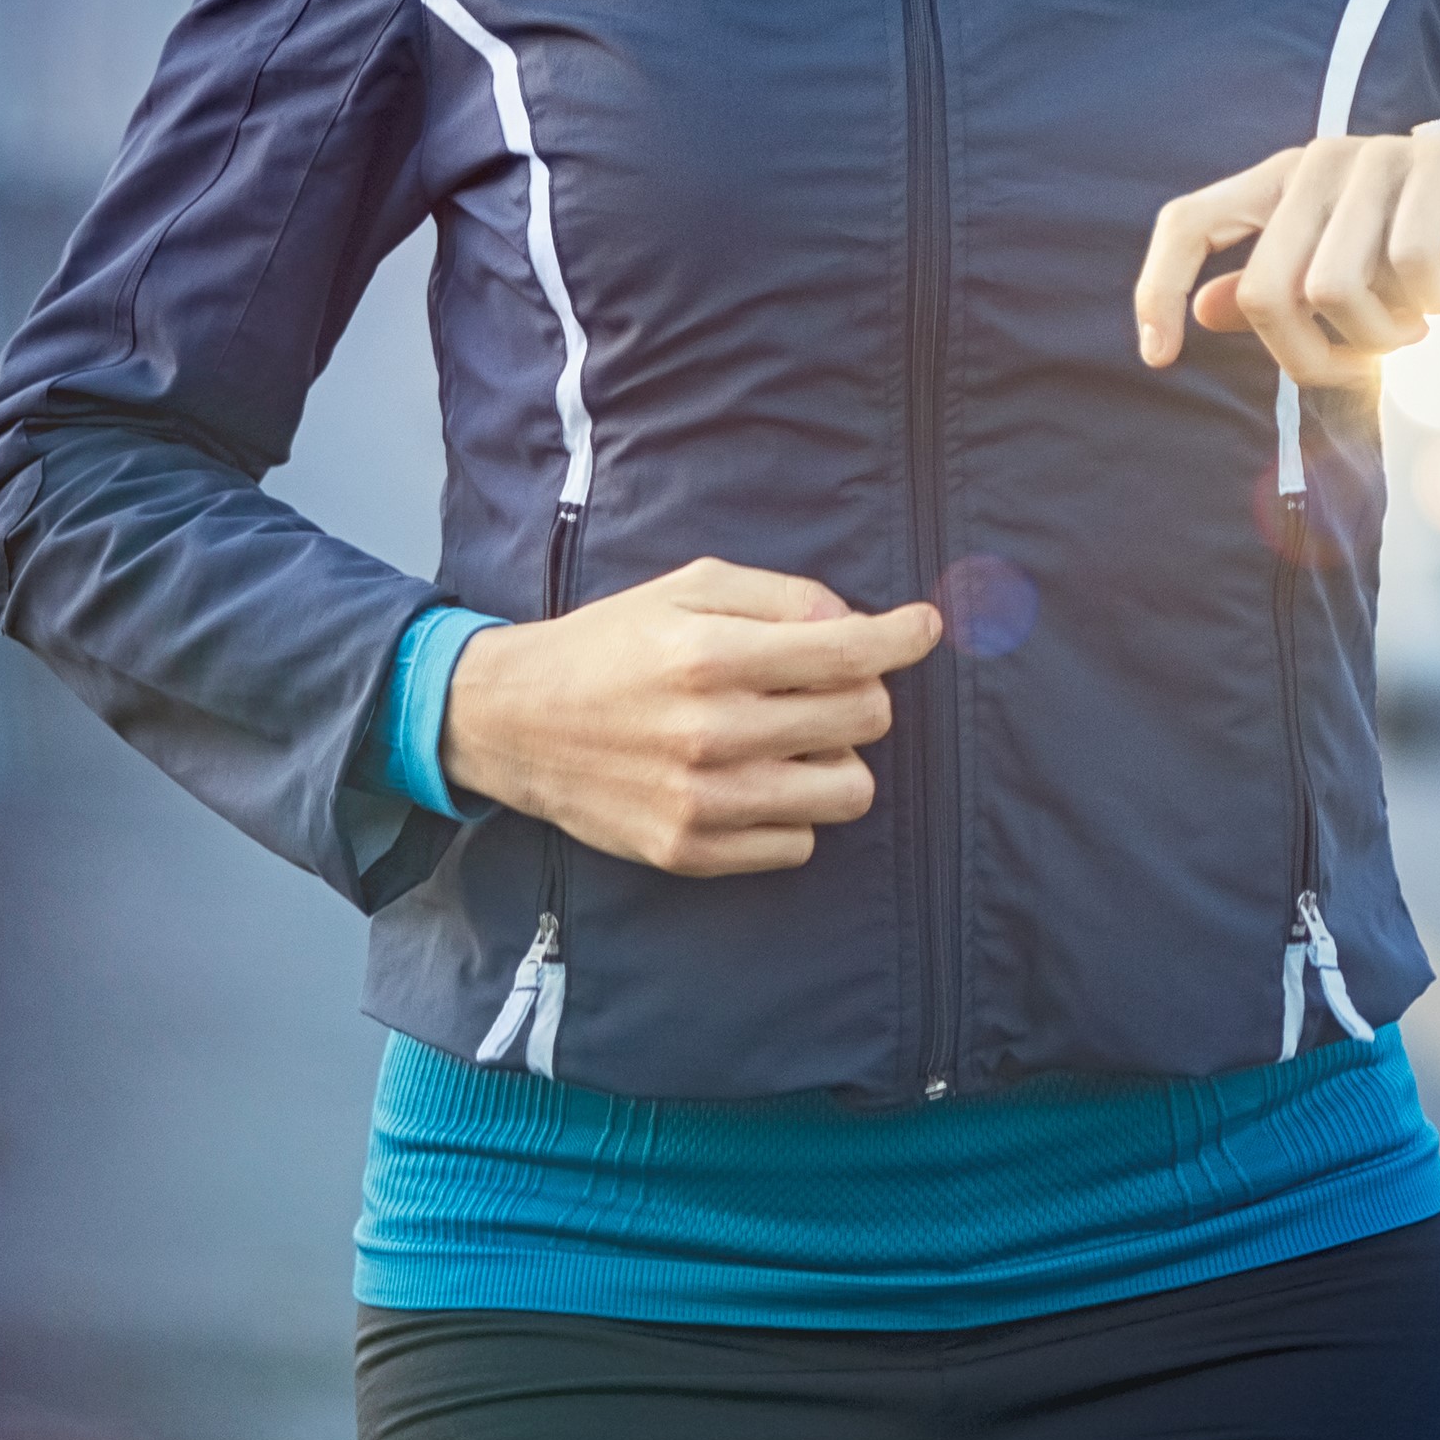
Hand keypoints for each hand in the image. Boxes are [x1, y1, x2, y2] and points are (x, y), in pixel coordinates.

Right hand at [440, 558, 943, 876]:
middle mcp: (711, 733)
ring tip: (790, 736)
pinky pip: (801, 842)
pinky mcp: (691, 852)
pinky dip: (793, 810)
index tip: (924, 628)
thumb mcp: (690, 587)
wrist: (514, 722)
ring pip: (850, 791)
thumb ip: (784, 596)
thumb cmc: (611, 644)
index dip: (904, 637)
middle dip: (861, 692)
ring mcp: (703, 802)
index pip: (851, 654)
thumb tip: (861, 625)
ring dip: (836, 757)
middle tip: (821, 683)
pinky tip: (754, 778)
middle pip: (865, 720)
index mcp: (710, 656)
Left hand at [1131, 119, 1439, 389]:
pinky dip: (1432, 306)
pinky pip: (1406, 262)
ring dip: (1380, 337)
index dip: (1157, 289)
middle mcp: (1319, 162)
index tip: (1159, 359)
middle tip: (1366, 367)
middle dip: (1311, 359)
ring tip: (1417, 327)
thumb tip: (1208, 308)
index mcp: (1284, 184)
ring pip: (1331, 288)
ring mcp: (1377, 155)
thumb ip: (1283, 287)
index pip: (1188, 221)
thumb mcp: (1359, 276)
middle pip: (1264, 290)